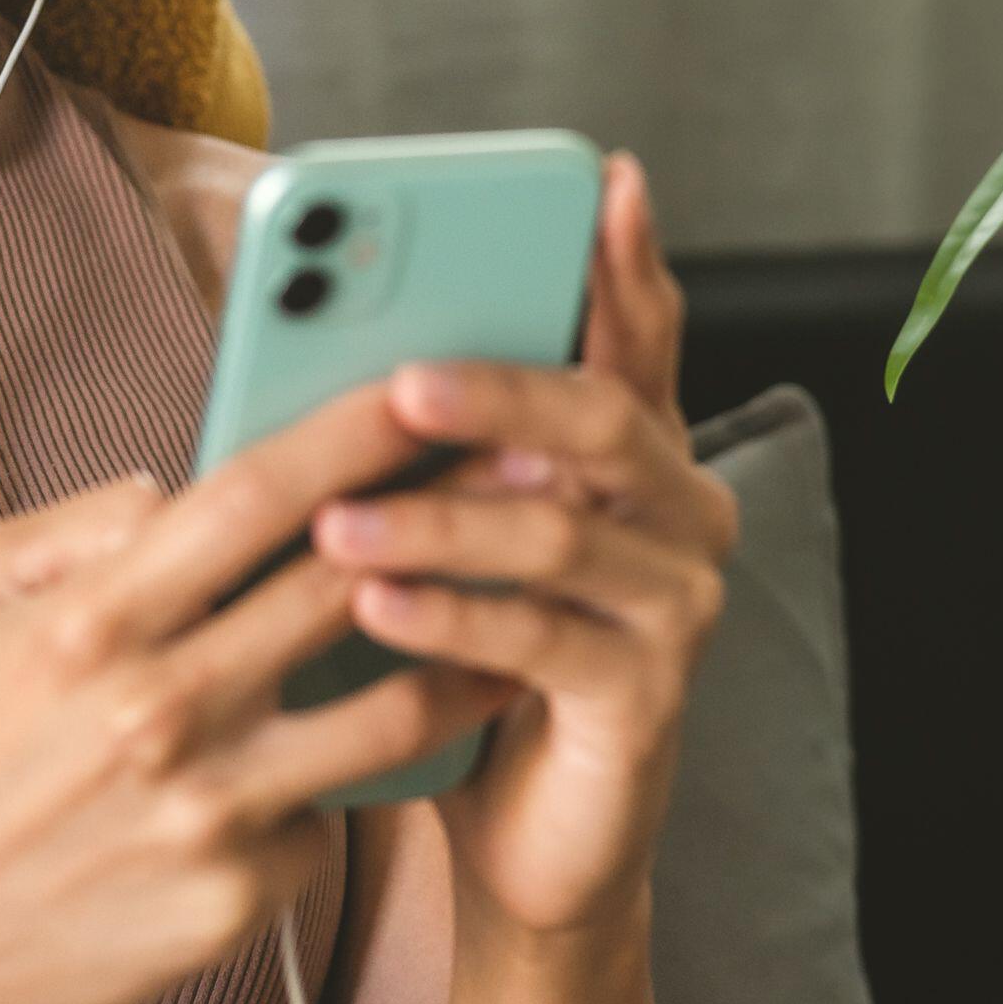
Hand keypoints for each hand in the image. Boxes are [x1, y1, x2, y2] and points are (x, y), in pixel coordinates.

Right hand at [0, 386, 512, 1003]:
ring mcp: (207, 810)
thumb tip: (185, 481)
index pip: (255, 496)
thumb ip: (88, 517)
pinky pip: (330, 814)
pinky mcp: (237, 896)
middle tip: (529, 471)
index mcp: (98, 616)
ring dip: (467, 651)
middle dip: (446, 518)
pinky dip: (353, 778)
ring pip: (389, 713)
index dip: (353, 432)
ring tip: (524, 610)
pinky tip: (377, 753)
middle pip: (344, 587)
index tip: (429, 383)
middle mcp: (160, 708)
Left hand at [309, 152, 734, 938]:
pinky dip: (450, 618)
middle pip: (602, 419)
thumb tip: (320, 322)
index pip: (642, 331)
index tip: (604, 177)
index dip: (627, 257)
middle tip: (403, 380)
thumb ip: (422, 430)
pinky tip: (375, 604)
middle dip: (500, 389)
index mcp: (635, 449)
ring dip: (438, 522)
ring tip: (340, 523)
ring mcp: (677, 603)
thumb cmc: (466, 647)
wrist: (516, 825)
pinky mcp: (647, 697)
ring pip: (558, 534)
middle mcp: (682, 510)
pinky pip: (541, 641)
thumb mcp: (446, 519)